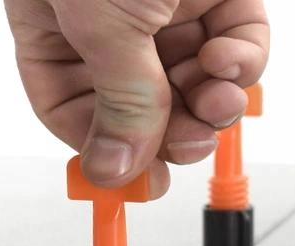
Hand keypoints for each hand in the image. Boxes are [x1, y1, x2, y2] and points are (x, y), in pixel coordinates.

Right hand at [5, 0, 268, 196]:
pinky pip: (235, 42)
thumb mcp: (101, 20)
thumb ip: (118, 96)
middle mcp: (108, 21)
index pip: (66, 107)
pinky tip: (228, 58)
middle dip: (167, 132)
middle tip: (184, 145)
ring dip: (209, 106)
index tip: (134, 178)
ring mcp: (164, 6)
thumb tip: (114, 170)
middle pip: (136, 105)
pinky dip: (241, 62)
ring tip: (216, 102)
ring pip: (189, 82)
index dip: (101, 148)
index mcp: (54, 24)